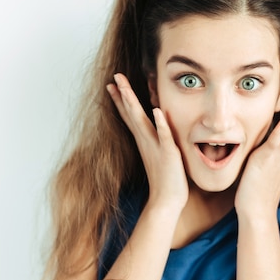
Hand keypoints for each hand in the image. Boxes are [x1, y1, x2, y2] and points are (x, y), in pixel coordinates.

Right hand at [107, 73, 188, 211]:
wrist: (167, 202)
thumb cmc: (166, 181)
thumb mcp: (160, 156)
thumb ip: (157, 143)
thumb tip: (156, 133)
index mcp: (144, 141)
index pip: (130, 116)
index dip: (121, 101)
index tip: (111, 85)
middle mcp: (146, 141)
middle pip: (132, 113)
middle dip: (123, 95)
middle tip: (114, 77)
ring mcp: (155, 147)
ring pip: (142, 121)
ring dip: (134, 104)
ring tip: (125, 88)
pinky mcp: (168, 154)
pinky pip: (163, 136)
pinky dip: (159, 124)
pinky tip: (156, 111)